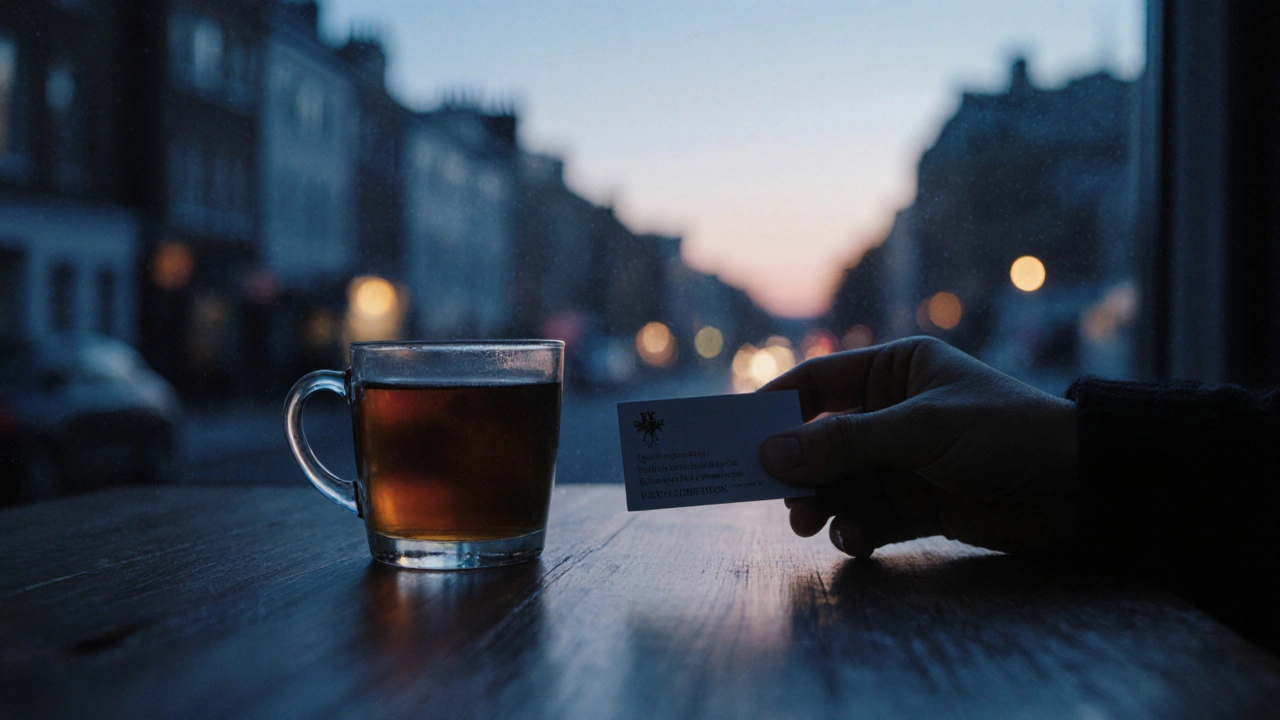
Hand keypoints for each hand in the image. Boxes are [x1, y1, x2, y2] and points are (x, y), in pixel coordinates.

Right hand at [757, 336, 1078, 557]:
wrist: (1081, 487)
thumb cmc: (1002, 433)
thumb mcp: (919, 430)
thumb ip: (844, 444)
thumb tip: (769, 456)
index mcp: (895, 371)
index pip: (817, 383)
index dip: (775, 408)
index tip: (735, 435)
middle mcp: (894, 413)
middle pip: (821, 440)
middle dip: (796, 468)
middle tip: (771, 494)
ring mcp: (905, 462)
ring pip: (840, 483)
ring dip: (820, 503)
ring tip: (809, 522)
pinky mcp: (920, 505)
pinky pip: (869, 516)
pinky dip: (855, 529)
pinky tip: (855, 539)